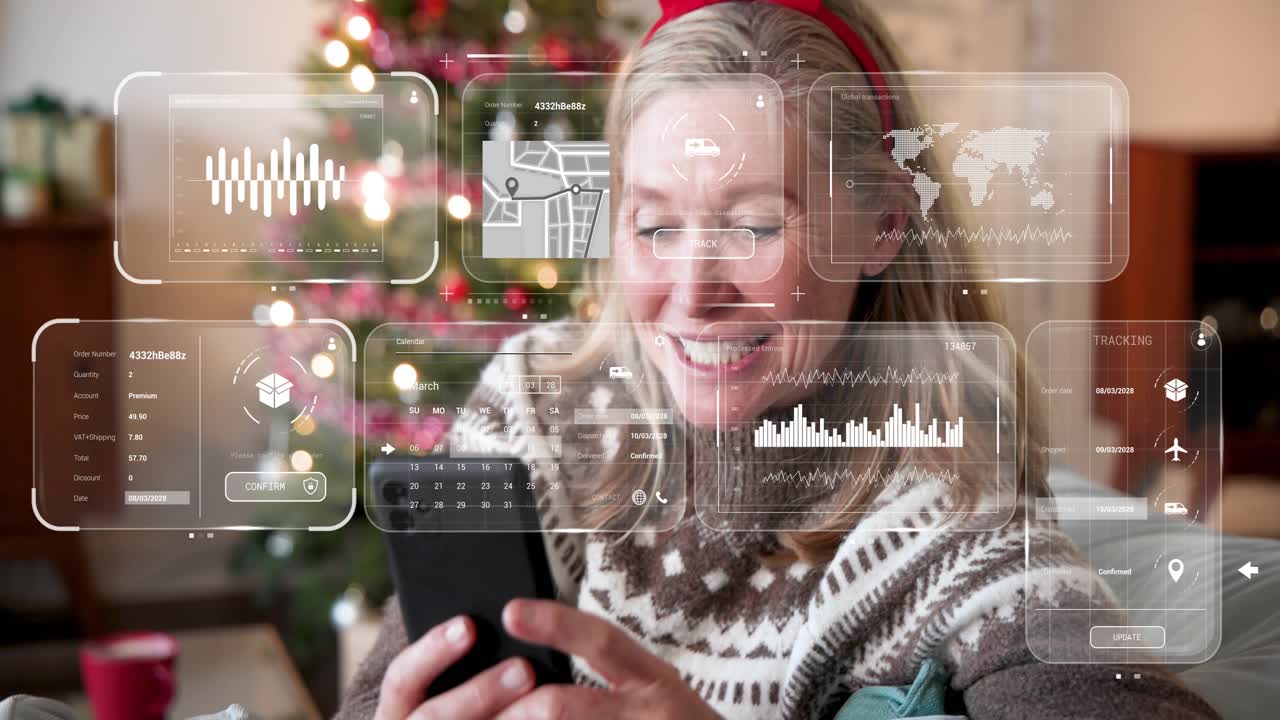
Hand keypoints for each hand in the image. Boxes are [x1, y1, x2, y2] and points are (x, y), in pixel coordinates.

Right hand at [374, 615, 535, 719]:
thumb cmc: (453, 711)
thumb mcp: (442, 694)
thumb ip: (455, 673)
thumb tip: (483, 630)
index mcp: (396, 714)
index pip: (401, 680)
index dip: (431, 651)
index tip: (469, 626)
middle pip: (431, 719)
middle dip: (477, 693)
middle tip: (523, 668)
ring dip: (497, 716)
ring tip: (543, 700)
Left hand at [494, 598, 720, 719]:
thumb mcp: (658, 695)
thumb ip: (611, 681)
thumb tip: (535, 673)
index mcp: (654, 680)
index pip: (602, 640)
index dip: (556, 624)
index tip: (511, 611)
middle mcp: (649, 712)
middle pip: (567, 706)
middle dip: (521, 710)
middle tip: (491, 712)